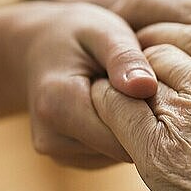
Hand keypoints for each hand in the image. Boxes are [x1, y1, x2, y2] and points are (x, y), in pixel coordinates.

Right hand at [6, 1, 157, 167]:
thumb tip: (146, 87)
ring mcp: (57, 152)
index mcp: (58, 105)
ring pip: (117, 154)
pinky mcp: (66, 158)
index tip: (154, 86)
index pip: (123, 132)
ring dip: (130, 129)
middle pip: (121, 148)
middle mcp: (51, 138)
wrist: (36, 47)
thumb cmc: (77, 33)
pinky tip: (113, 108)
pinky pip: (108, 155)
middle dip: (141, 122)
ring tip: (123, 95)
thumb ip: (125, 57)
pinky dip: (117, 134)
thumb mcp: (103, 32)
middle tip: (143, 88)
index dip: (149, 112)